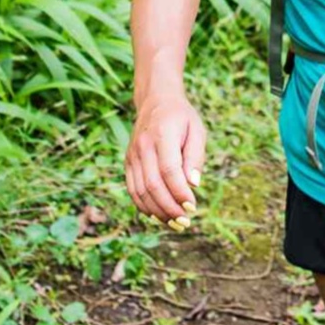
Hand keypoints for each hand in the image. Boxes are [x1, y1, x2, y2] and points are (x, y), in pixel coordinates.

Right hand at [125, 92, 206, 228]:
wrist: (156, 101)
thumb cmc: (181, 117)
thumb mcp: (196, 129)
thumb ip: (195, 156)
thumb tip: (194, 184)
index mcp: (161, 135)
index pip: (168, 170)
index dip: (179, 192)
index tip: (193, 206)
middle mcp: (143, 146)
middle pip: (152, 184)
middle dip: (169, 207)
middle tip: (185, 221)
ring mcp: (132, 155)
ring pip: (140, 191)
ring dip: (157, 211)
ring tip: (174, 223)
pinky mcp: (128, 162)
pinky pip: (133, 189)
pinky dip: (144, 206)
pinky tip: (159, 215)